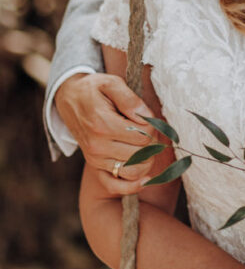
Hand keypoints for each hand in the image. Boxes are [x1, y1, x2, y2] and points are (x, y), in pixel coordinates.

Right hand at [55, 72, 155, 194]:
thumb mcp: (111, 83)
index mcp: (103, 125)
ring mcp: (95, 158)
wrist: (69, 98)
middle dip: (152, 142)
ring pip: (134, 171)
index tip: (147, 118)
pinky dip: (133, 184)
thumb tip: (146, 117)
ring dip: (147, 160)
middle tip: (148, 129)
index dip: (153, 127)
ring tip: (145, 145)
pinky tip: (145, 177)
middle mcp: (98, 146)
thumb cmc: (93, 89)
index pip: (143, 137)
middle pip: (141, 155)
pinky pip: (117, 185)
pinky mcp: (95, 166)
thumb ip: (130, 99)